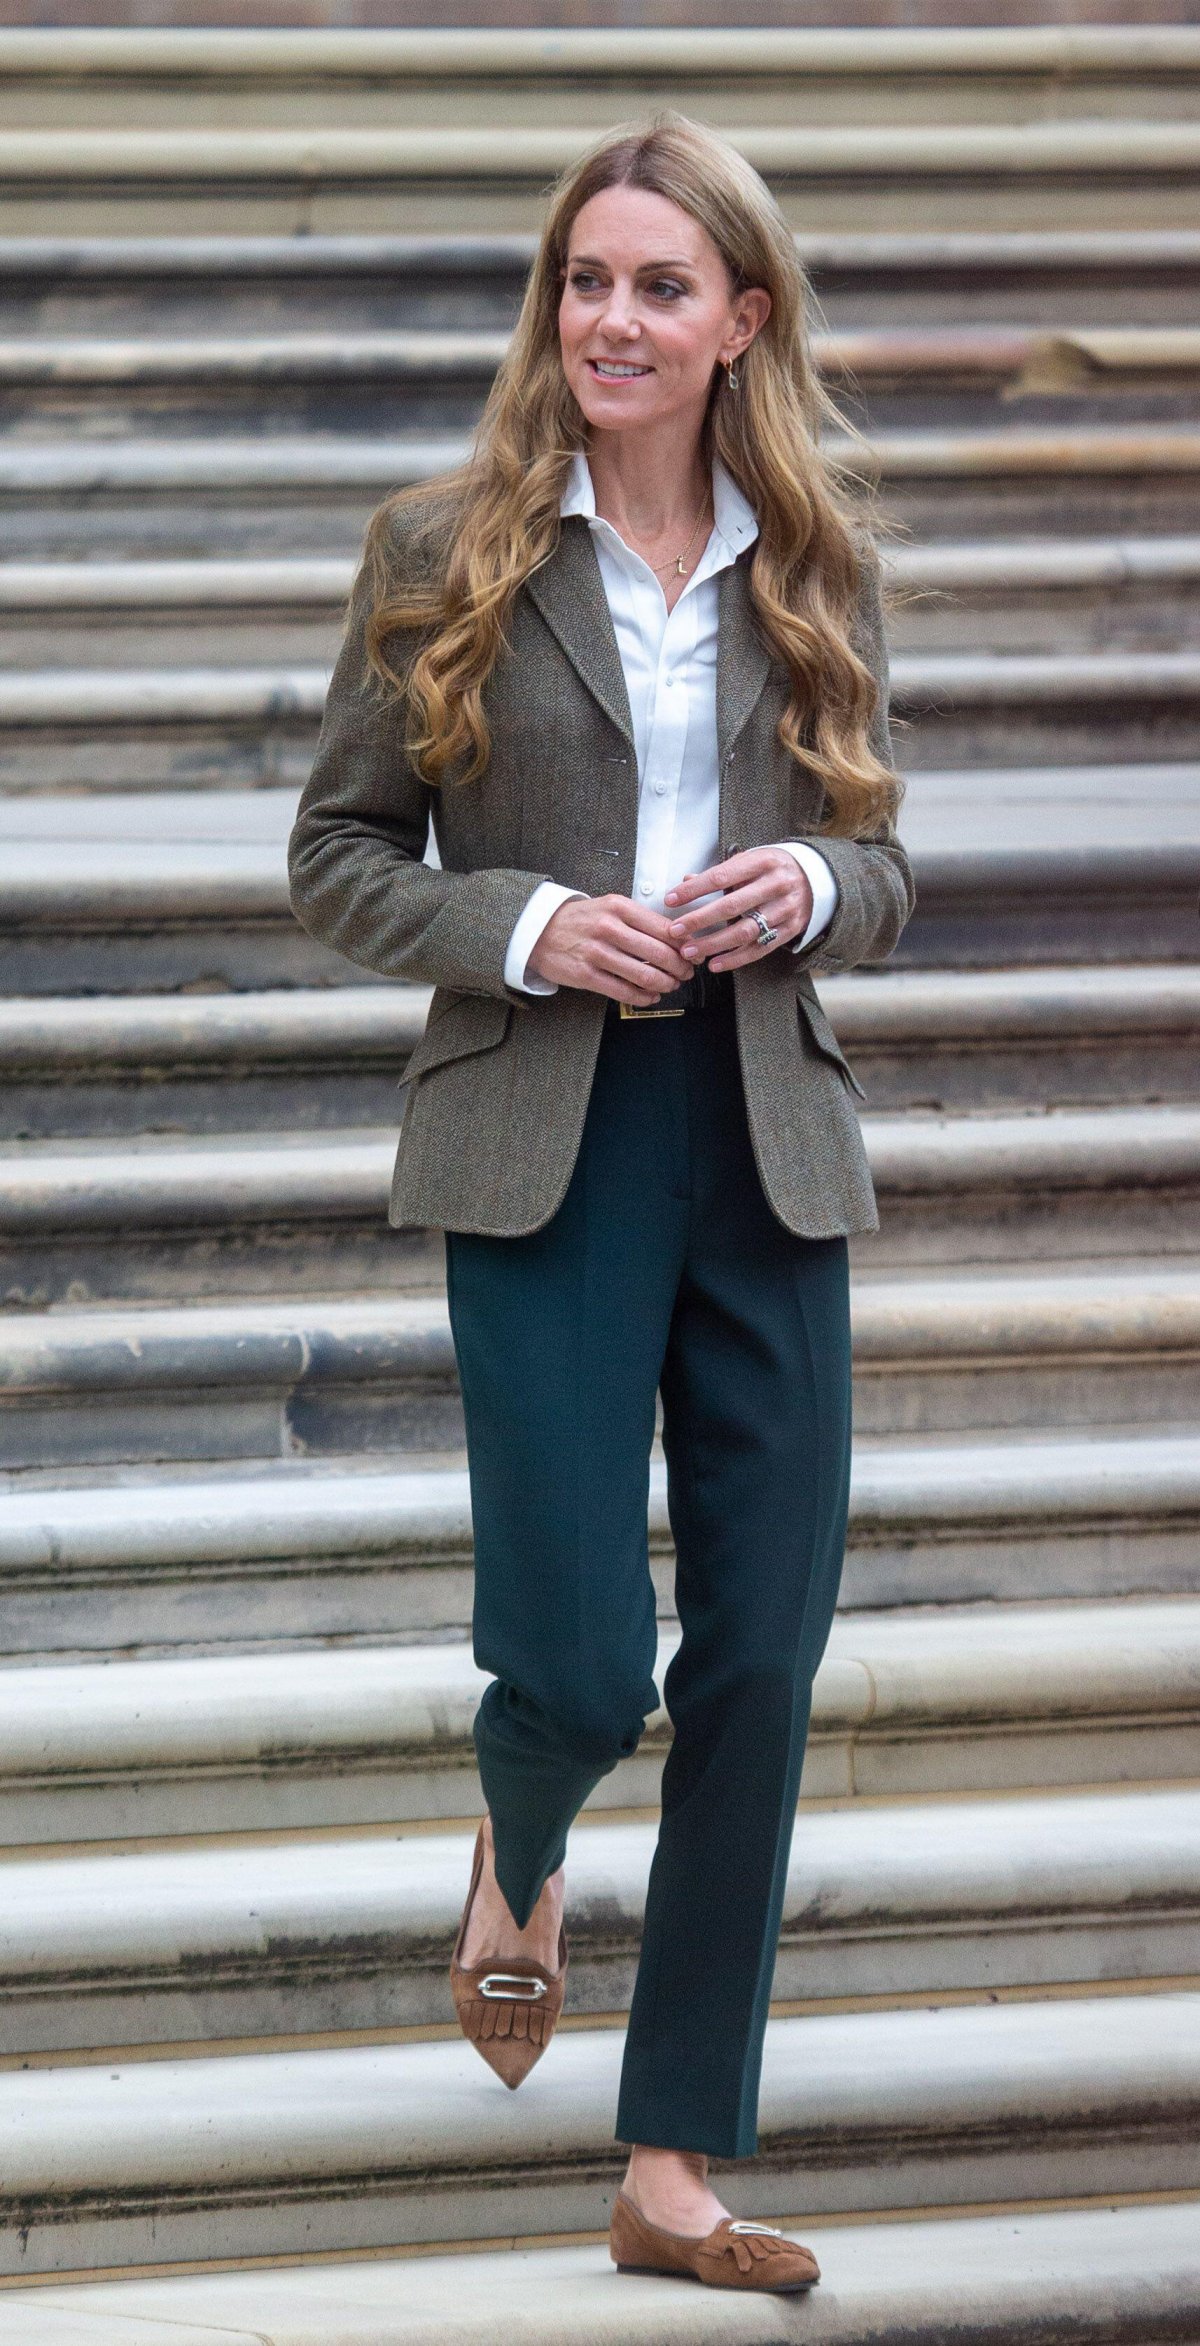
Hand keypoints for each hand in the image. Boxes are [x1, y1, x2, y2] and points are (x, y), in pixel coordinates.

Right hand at [527, 893, 693, 1006]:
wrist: (539, 931)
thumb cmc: (580, 920)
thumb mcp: (609, 907)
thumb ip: (639, 920)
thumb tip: (676, 939)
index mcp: (619, 907)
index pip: (664, 928)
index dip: (684, 945)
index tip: (693, 953)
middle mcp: (609, 928)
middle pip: (660, 953)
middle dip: (680, 967)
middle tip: (686, 973)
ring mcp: (596, 952)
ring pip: (644, 974)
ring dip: (665, 984)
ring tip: (670, 985)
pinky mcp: (586, 975)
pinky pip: (624, 991)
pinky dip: (644, 997)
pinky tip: (651, 996)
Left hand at [664, 848, 812, 970]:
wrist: (817, 879)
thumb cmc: (773, 869)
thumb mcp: (751, 861)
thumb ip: (721, 872)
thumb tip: (686, 881)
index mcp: (764, 861)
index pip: (722, 876)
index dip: (694, 890)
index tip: (671, 900)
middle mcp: (777, 885)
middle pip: (732, 906)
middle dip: (699, 920)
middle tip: (676, 930)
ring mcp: (786, 909)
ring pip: (745, 931)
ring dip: (714, 944)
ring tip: (690, 951)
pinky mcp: (791, 929)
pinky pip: (760, 948)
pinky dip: (736, 958)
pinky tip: (715, 964)